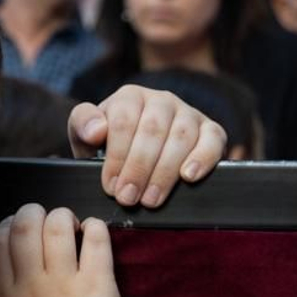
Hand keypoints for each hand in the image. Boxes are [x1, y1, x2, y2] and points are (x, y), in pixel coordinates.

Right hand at [0, 205, 135, 296]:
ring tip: (74, 227)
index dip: (6, 226)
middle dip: (35, 212)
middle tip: (49, 221)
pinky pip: (94, 238)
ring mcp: (63, 284)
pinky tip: (93, 233)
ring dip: (65, 217)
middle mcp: (30, 287)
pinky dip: (94, 227)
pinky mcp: (97, 283)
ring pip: (57, 224)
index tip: (19, 229)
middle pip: (24, 225)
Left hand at [68, 85, 226, 207]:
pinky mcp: (211, 130)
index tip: (110, 186)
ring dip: (165, 171)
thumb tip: (96, 131)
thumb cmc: (109, 145)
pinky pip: (213, 139)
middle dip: (139, 168)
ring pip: (181, 135)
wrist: (137, 154)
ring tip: (151, 200)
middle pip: (153, 129)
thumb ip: (82, 125)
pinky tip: (189, 177)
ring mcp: (188, 113)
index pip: (124, 119)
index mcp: (130, 97)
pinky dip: (203, 158)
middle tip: (128, 198)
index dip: (117, 155)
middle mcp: (161, 100)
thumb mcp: (86, 135)